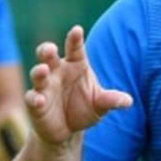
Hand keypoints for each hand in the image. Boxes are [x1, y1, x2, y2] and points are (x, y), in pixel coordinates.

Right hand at [24, 25, 132, 146]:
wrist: (68, 130)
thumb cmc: (84, 108)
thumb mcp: (100, 104)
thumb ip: (111, 100)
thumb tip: (129, 101)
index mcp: (76, 65)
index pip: (75, 48)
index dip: (75, 38)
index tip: (77, 30)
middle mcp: (58, 71)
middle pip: (49, 55)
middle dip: (47, 50)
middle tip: (50, 48)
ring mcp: (44, 86)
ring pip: (38, 73)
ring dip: (39, 71)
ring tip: (42, 70)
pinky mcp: (35, 103)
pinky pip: (32, 98)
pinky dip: (34, 98)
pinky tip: (39, 100)